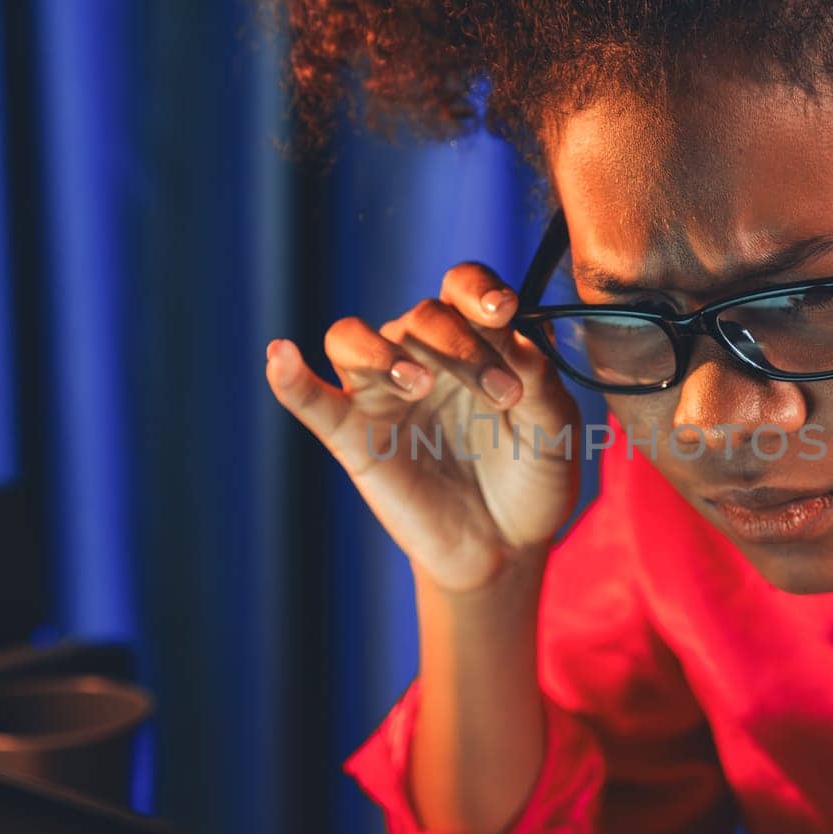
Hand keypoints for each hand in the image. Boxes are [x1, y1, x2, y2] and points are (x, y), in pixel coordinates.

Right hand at [266, 262, 580, 593]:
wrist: (506, 547)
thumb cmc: (531, 476)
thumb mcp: (552, 428)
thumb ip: (539, 379)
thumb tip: (515, 336)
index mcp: (474, 339)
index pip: (462, 286)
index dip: (478, 289)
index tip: (504, 311)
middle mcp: (422, 354)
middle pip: (421, 316)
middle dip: (462, 346)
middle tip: (503, 393)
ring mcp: (382, 393)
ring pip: (353, 338)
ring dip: (383, 351)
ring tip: (420, 385)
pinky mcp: (353, 437)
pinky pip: (310, 399)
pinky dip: (290, 377)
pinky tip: (280, 357)